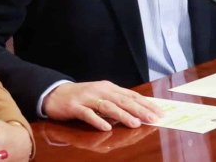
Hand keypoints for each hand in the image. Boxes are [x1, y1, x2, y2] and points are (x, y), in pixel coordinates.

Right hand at [41, 81, 161, 130]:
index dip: (146, 104)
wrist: (55, 94)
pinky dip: (97, 121)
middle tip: (153, 119)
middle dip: (139, 110)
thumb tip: (138, 111)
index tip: (160, 112)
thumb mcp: (101, 95)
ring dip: (122, 115)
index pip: (131, 95)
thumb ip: (117, 101)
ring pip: (107, 107)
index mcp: (108, 87)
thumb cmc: (81, 97)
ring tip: (135, 123)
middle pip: (122, 100)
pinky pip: (87, 114)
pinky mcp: (75, 107)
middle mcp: (99, 91)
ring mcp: (87, 98)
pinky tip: (106, 128)